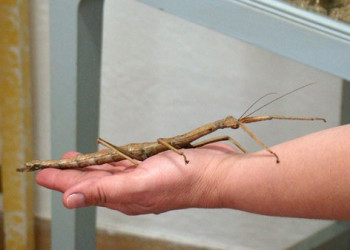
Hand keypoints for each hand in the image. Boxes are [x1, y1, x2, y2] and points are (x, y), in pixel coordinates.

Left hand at [36, 143, 239, 214]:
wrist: (215, 174)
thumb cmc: (182, 182)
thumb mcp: (138, 185)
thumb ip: (104, 191)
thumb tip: (69, 200)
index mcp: (122, 197)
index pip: (83, 188)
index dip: (61, 181)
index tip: (41, 175)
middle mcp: (129, 189)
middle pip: (93, 179)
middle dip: (71, 173)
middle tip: (53, 166)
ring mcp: (141, 177)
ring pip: (108, 170)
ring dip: (90, 165)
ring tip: (74, 159)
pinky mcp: (152, 165)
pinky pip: (125, 162)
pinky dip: (111, 158)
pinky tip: (106, 157)